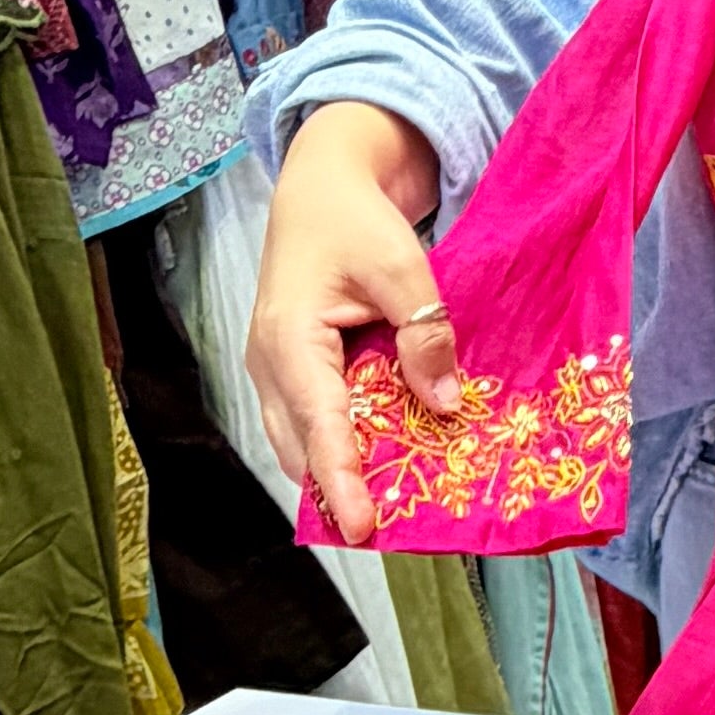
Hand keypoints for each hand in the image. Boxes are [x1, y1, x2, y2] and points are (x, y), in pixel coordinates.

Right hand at [246, 101, 457, 547]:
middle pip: (300, 449)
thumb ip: (422, 332)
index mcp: (289, 339)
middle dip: (340, 492)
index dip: (344, 480)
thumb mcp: (401, 266)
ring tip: (392, 505)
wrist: (320, 185)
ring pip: (301, 442)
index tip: (366, 527)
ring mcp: (274, 371)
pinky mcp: (291, 371)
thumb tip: (444, 402)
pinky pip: (311, 422)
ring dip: (341, 472)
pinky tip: (384, 457)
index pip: (320, 425)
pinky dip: (341, 445)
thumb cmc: (354, 220)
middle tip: (393, 529)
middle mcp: (270, 364)